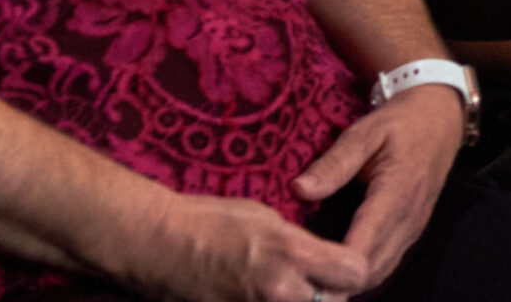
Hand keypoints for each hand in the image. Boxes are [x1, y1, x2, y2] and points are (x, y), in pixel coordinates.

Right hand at [124, 190, 372, 301]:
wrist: (156, 245)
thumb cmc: (208, 221)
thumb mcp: (266, 216)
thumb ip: (301, 244)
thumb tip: (322, 259)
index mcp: (291, 253)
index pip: (354, 273)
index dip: (353, 267)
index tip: (345, 261)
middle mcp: (279, 290)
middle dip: (332, 294)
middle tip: (320, 281)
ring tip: (293, 287)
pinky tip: (268, 296)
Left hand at [286, 83, 463, 291]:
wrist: (442, 119)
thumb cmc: (401, 122)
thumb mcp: (365, 132)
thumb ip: (334, 162)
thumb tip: (298, 189)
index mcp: (396, 194)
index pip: (361, 250)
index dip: (329, 265)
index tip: (297, 262)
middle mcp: (408, 220)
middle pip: (368, 272)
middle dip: (333, 280)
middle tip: (296, 274)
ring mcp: (413, 230)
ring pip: (378, 274)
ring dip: (347, 282)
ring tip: (311, 275)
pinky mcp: (412, 233)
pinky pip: (386, 266)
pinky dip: (361, 276)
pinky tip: (335, 268)